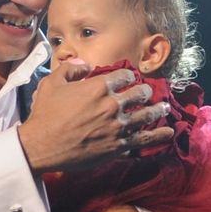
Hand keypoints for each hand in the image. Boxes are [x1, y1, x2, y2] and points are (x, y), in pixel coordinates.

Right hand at [19, 64, 172, 173]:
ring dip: (157, 109)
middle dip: (144, 91)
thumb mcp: (52, 83)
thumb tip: (84, 64)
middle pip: (140, 93)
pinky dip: (159, 136)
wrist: (41, 146)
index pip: (125, 76)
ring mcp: (118, 126)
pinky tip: (169, 133)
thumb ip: (71, 69)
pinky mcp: (118, 146)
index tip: (129, 78)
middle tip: (147, 92)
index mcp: (98, 86)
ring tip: (164, 107)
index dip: (128, 76)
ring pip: (146, 115)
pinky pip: (144, 139)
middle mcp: (112, 104)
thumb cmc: (45, 114)